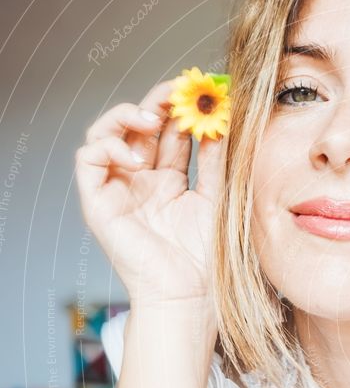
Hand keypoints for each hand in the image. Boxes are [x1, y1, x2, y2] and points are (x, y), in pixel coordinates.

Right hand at [75, 79, 225, 319]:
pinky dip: (106, 145)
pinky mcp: (99, 204)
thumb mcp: (217, 200)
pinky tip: (133, 152)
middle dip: (160, 103)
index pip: (172, 134)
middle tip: (181, 90)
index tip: (206, 94)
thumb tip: (222, 121)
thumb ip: (216, 163)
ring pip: (109, 135)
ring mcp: (120, 191)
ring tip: (153, 117)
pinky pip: (88, 161)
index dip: (185, 111)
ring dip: (128, 116)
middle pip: (143, 129)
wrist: (190, 297)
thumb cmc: (207, 260)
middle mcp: (143, 182)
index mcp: (171, 182)